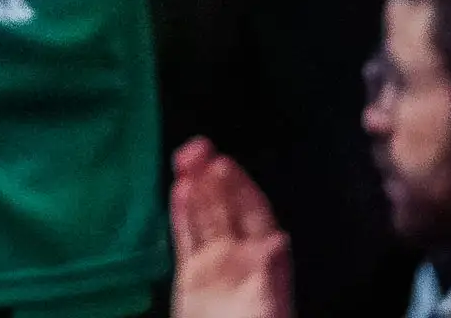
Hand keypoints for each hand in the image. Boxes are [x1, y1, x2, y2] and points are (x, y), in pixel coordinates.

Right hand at [171, 140, 293, 317]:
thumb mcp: (268, 308)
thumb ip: (270, 275)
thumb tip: (274, 242)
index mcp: (266, 263)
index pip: (254, 215)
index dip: (240, 188)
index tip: (222, 162)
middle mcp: (241, 259)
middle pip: (226, 210)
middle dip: (214, 179)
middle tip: (196, 148)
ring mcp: (215, 267)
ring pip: (204, 219)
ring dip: (195, 189)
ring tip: (183, 159)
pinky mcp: (191, 279)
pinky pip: (186, 239)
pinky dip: (181, 214)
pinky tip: (176, 191)